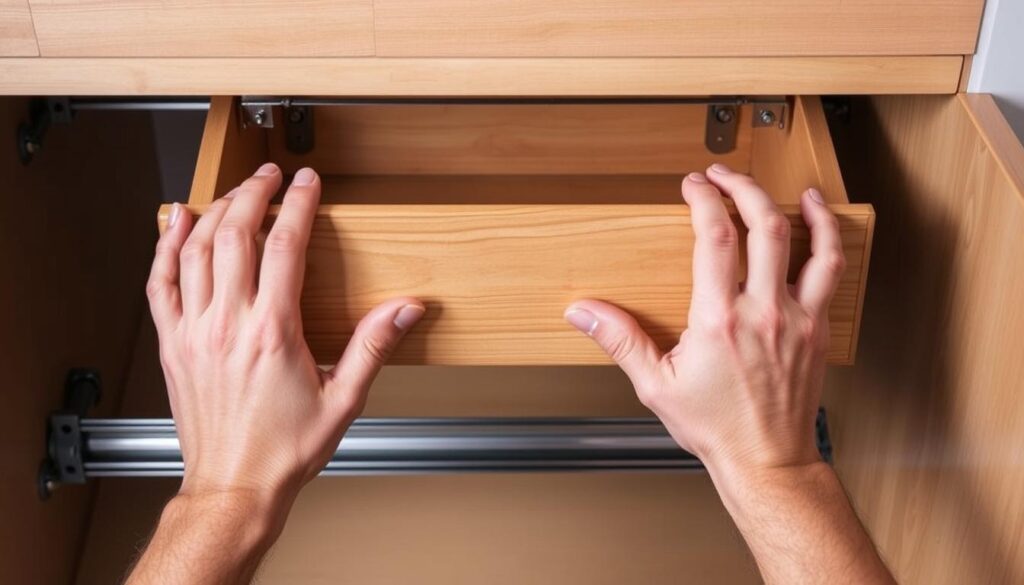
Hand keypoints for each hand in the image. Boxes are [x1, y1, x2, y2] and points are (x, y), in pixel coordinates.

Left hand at [146, 164, 423, 512]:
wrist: (234, 486)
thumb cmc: (284, 450)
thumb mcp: (344, 400)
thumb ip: (373, 346)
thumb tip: (405, 309)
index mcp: (272, 334)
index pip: (283, 248)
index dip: (298, 206)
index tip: (308, 182)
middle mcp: (228, 326)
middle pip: (234, 235)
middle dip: (254, 194)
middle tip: (270, 175)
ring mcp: (194, 332)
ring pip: (195, 250)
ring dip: (215, 210)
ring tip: (234, 190)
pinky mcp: (173, 344)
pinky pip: (160, 282)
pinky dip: (165, 245)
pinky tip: (174, 222)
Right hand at [564, 163, 843, 478]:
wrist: (765, 459)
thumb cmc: (714, 427)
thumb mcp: (655, 385)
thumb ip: (619, 340)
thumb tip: (582, 311)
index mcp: (718, 320)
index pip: (713, 238)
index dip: (703, 200)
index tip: (692, 185)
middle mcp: (762, 312)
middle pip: (761, 226)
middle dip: (739, 188)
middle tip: (721, 176)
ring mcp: (796, 318)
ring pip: (804, 242)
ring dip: (788, 205)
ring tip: (774, 186)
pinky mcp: (817, 328)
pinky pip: (830, 270)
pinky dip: (828, 236)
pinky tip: (819, 218)